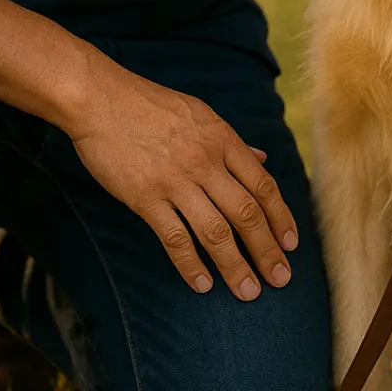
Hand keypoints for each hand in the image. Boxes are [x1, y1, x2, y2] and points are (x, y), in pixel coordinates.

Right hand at [66, 52, 298, 299]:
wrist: (101, 99)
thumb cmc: (150, 103)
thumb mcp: (199, 113)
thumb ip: (231, 140)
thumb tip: (262, 159)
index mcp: (221, 138)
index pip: (262, 185)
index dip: (281, 217)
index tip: (291, 244)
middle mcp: (204, 161)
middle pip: (246, 213)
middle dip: (267, 250)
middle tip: (281, 279)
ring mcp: (174, 181)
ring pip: (215, 232)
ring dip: (235, 266)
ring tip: (248, 291)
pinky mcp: (145, 197)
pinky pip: (174, 238)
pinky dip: (190, 265)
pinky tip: (202, 284)